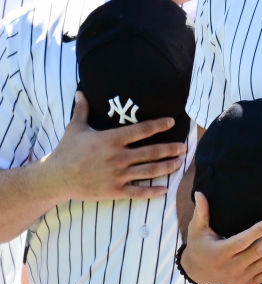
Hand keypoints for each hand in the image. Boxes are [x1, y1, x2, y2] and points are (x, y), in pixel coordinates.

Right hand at [44, 92, 185, 200]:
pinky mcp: (114, 190)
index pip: (141, 130)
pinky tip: (164, 189)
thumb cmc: (66, 151)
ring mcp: (117, 175)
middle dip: (170, 149)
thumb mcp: (75, 128)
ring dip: (167, 167)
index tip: (172, 122)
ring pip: (149, 171)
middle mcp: (117, 157)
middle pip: (151, 152)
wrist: (55, 178)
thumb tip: (80, 91)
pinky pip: (137, 192)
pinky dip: (152, 192)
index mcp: (111, 140)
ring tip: (179, 163)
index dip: (158, 125)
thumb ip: (82, 110)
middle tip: (184, 147)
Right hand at [180, 192, 261, 283]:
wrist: (198, 273)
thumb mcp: (197, 230)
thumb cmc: (199, 246)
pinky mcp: (248, 283)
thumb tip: (199, 193)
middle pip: (257, 252)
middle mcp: (231, 268)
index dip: (254, 234)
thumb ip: (201, 212)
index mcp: (219, 254)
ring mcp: (241, 277)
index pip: (240, 243)